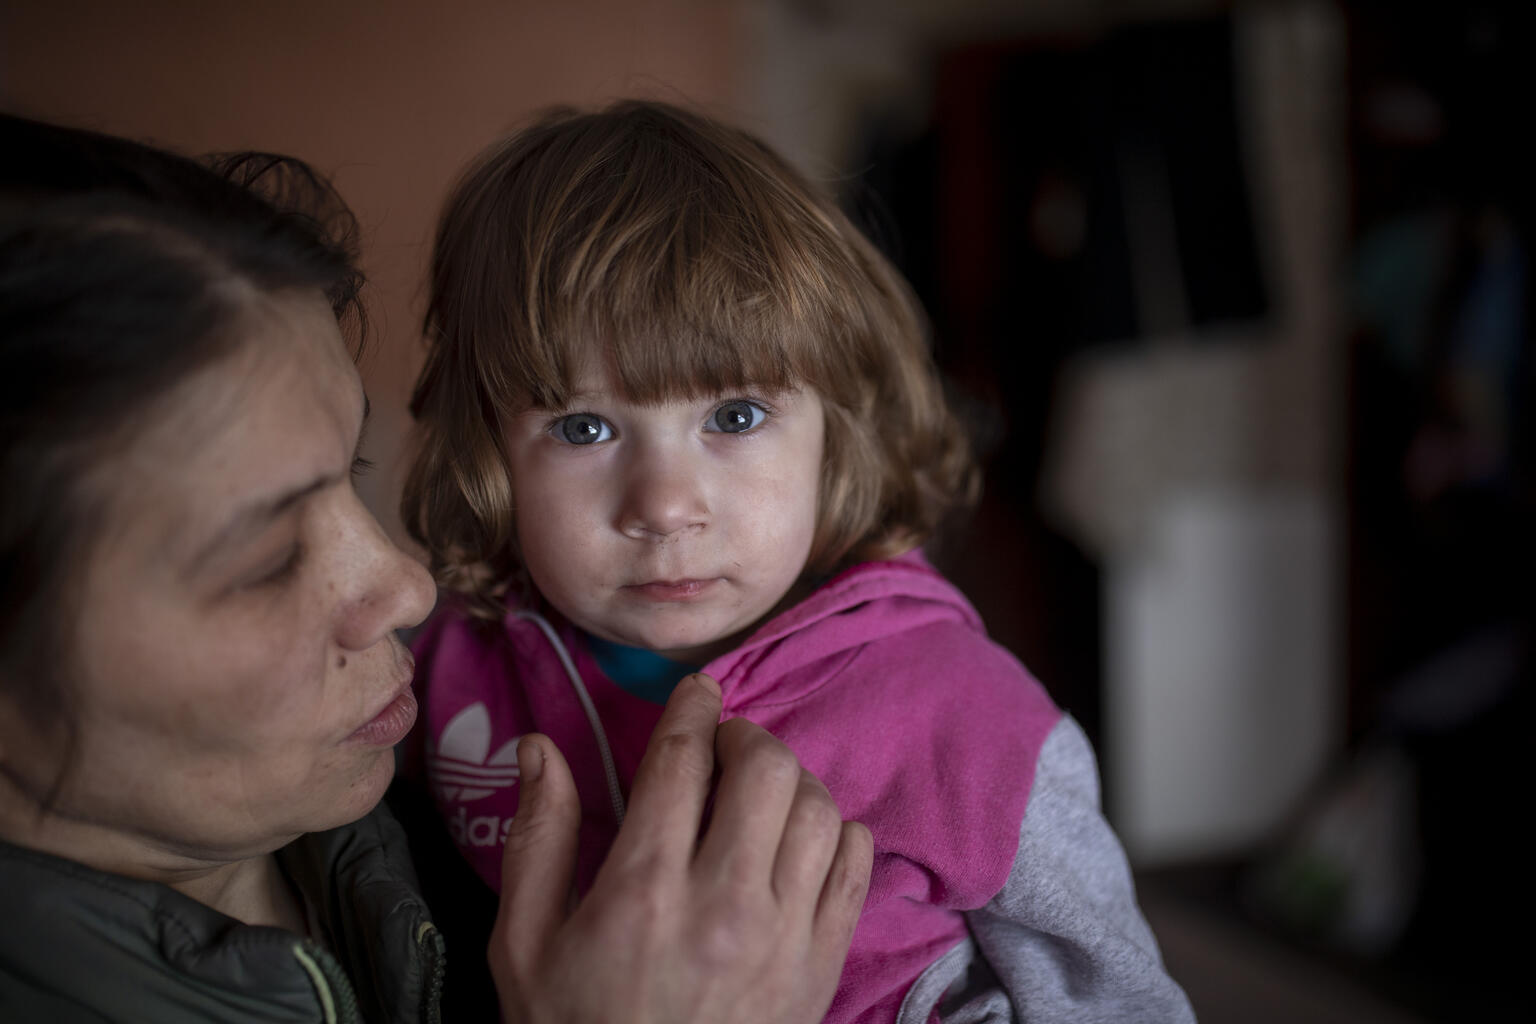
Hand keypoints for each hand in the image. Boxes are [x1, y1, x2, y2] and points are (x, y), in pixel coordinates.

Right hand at [488, 672, 871, 1023]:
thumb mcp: (523, 945)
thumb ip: (538, 839)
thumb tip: (539, 747)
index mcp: (643, 890)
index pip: (682, 760)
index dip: (692, 708)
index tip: (696, 691)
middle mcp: (725, 903)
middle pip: (764, 769)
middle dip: (743, 736)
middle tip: (721, 747)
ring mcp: (786, 935)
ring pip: (818, 808)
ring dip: (790, 782)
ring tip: (758, 793)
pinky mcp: (823, 963)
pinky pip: (856, 864)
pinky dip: (836, 832)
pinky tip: (799, 840)